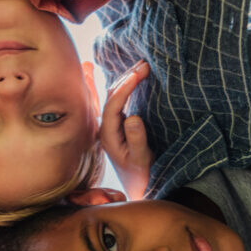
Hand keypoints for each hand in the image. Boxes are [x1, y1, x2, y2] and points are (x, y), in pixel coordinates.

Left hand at [99, 60, 153, 200]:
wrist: (138, 187)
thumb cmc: (142, 175)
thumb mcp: (142, 159)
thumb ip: (137, 139)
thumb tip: (133, 117)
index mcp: (108, 136)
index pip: (113, 106)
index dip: (124, 88)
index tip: (138, 73)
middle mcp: (105, 128)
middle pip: (111, 97)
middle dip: (126, 78)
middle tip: (145, 63)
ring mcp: (110, 126)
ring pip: (113, 96)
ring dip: (125, 79)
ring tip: (141, 64)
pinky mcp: (116, 125)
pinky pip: (115, 101)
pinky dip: (119, 85)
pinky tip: (112, 71)